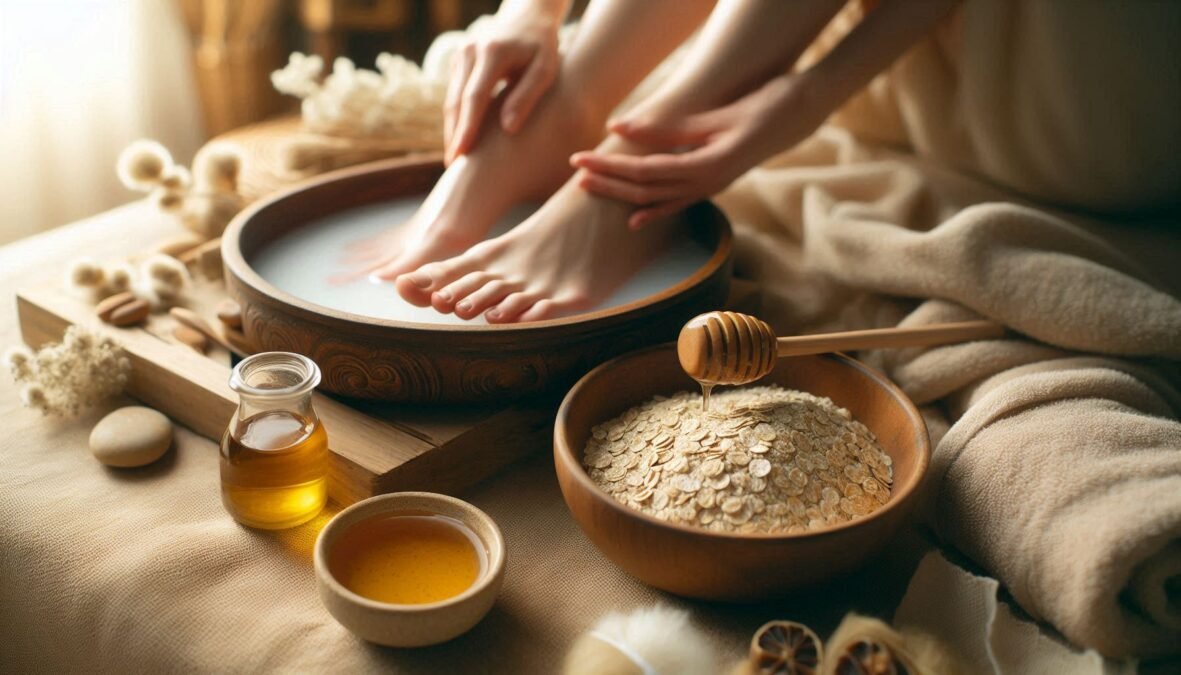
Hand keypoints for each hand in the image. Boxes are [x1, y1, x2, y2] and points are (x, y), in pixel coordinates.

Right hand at [445, 6, 564, 162]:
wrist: (528, 17)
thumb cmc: (543, 46)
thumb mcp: (545, 69)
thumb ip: (527, 96)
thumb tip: (508, 129)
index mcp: (492, 52)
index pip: (474, 96)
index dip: (467, 127)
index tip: (460, 153)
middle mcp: (469, 51)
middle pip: (456, 101)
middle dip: (453, 134)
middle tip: (452, 166)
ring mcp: (460, 54)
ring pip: (450, 99)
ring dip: (451, 128)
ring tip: (454, 159)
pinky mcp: (458, 61)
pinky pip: (454, 94)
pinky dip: (456, 117)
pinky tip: (460, 139)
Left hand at [571, 75, 823, 228]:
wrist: (803, 113)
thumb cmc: (765, 106)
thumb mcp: (714, 117)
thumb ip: (668, 127)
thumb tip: (621, 128)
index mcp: (707, 166)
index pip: (645, 171)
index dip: (611, 167)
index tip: (582, 158)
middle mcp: (707, 183)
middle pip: (645, 188)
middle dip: (607, 181)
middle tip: (574, 171)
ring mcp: (712, 187)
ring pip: (657, 198)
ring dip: (621, 194)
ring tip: (589, 187)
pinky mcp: (714, 183)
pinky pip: (678, 203)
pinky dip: (653, 211)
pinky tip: (632, 220)